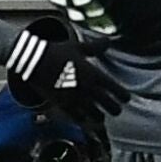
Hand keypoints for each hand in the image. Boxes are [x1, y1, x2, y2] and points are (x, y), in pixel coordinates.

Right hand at [7, 20, 127, 118]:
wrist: (34, 60)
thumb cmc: (56, 51)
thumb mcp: (77, 47)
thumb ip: (95, 47)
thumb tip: (108, 41)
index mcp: (93, 73)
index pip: (114, 89)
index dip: (123, 95)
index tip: (126, 98)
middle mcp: (87, 88)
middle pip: (109, 105)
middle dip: (115, 108)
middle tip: (116, 110)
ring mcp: (75, 98)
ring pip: (95, 115)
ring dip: (99, 117)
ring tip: (101, 117)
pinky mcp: (62, 105)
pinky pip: (78, 118)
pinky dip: (84, 120)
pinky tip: (86, 120)